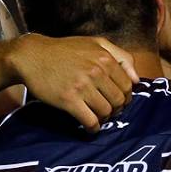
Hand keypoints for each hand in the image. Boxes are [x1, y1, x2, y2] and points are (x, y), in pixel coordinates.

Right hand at [7, 34, 138, 132]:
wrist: (33, 56)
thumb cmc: (66, 50)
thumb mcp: (97, 43)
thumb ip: (121, 57)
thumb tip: (137, 80)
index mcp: (105, 58)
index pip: (128, 85)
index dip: (126, 96)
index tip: (118, 100)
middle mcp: (96, 72)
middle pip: (119, 100)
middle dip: (117, 109)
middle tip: (109, 110)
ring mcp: (82, 86)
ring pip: (106, 111)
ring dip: (104, 118)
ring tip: (99, 117)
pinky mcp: (68, 100)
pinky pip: (89, 120)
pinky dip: (93, 128)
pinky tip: (90, 127)